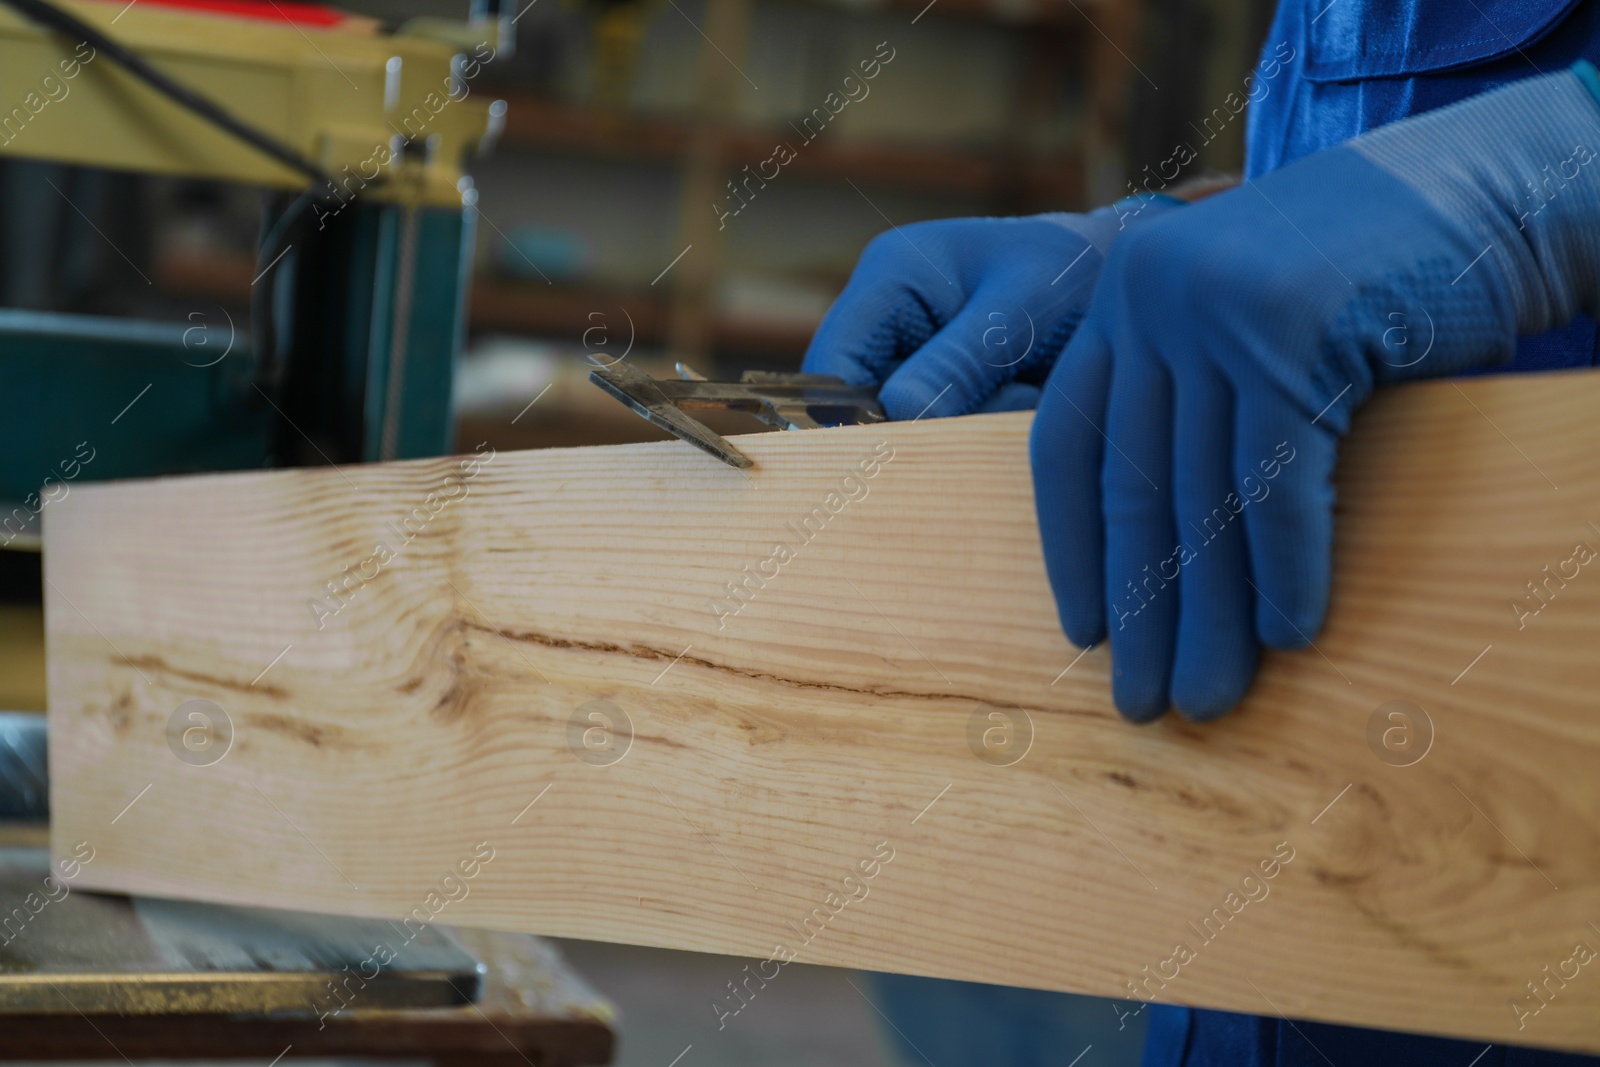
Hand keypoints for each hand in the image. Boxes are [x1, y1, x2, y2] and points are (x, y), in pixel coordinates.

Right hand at [803, 203, 1180, 418]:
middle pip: (867, 403)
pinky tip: (1026, 397)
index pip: (833, 364)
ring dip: (968, 425)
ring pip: (909, 423)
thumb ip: (961, 359)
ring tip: (1028, 391)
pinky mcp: (942, 382)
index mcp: (892, 275)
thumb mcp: (1025, 308)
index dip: (859, 412)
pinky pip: (943, 426)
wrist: (1119, 272)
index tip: (929, 430)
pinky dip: (984, 425)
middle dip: (932, 419)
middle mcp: (890, 316)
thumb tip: (899, 411)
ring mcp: (913, 352)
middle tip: (1006, 397)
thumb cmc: (1076, 270)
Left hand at [1030, 67, 1599, 721]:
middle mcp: (1152, 295)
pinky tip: (1291, 635)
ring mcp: (1216, 306)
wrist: (1484, 195)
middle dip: (1140, 607)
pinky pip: (1278, 479)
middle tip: (1141, 702)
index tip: (1084, 631)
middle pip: (1133, 484)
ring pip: (1204, 494)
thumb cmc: (1368, 283)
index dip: (1071, 547)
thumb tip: (1164, 563)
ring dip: (1209, 615)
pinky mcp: (1291, 327)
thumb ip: (1196, 409)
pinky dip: (1286, 566)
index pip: (1067, 444)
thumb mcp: (1250, 335)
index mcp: (1125, 298)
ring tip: (1209, 697)